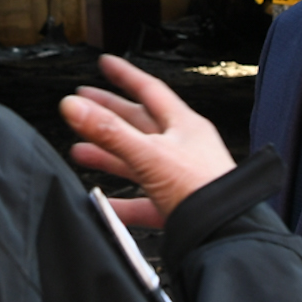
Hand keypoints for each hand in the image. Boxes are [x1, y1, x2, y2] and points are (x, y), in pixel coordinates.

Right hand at [61, 54, 235, 226]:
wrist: (226, 237)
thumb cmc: (206, 192)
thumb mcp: (149, 156)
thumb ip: (109, 132)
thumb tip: (74, 107)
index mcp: (184, 126)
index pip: (149, 90)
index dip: (125, 75)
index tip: (106, 63)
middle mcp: (184, 148)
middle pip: (139, 124)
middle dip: (109, 115)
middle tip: (84, 105)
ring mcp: (180, 179)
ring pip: (138, 161)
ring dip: (109, 155)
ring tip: (81, 151)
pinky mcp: (177, 208)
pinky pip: (142, 200)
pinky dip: (121, 201)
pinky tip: (103, 202)